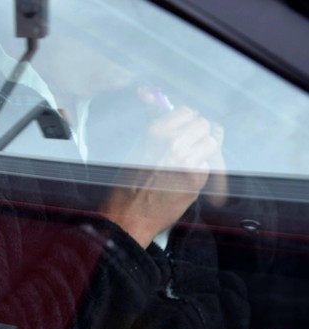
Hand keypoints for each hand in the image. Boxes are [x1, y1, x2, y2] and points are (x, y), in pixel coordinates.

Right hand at [100, 105, 221, 247]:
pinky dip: (202, 170)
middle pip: (203, 125)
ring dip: (204, 150)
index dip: (187, 122)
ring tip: (190, 162)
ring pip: (212, 142)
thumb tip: (154, 98)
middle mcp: (172, 142)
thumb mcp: (137, 151)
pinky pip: (208, 164)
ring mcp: (186, 159)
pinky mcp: (196, 177)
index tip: (184, 130)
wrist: (130, 216)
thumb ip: (155, 130)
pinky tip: (187, 178)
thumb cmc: (129, 186)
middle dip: (198, 134)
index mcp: (154, 132)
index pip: (187, 112)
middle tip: (189, 147)